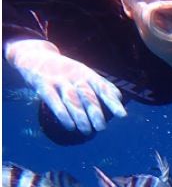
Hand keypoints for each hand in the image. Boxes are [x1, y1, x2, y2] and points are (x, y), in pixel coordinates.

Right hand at [5, 39, 125, 133]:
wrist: (34, 56)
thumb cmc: (66, 71)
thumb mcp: (84, 73)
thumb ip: (100, 85)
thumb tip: (118, 98)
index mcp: (88, 74)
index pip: (103, 88)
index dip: (112, 102)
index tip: (122, 115)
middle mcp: (75, 77)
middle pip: (88, 96)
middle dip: (96, 113)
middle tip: (101, 128)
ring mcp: (59, 80)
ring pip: (72, 100)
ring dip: (80, 117)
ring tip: (86, 131)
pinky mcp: (43, 85)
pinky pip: (53, 101)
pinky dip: (63, 114)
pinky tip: (70, 126)